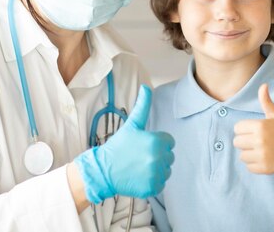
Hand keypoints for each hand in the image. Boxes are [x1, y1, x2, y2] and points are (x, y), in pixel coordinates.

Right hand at [74, 85, 174, 202]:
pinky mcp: (153, 187)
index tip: (144, 145)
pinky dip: (152, 182)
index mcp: (156, 141)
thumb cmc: (118, 146)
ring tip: (139, 167)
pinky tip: (139, 177)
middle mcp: (159, 158)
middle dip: (158, 156)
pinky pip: (161, 183)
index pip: (169, 142)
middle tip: (139, 156)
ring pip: (166, 170)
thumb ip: (142, 106)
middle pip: (169, 156)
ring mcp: (156, 174)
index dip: (158, 142)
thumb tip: (146, 86)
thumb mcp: (132, 125)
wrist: (103, 170)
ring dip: (156, 169)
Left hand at [233, 84, 273, 183]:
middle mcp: (260, 140)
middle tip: (258, 142)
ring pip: (242, 155)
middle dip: (245, 142)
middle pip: (237, 142)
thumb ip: (266, 102)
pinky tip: (265, 159)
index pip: (237, 128)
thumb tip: (263, 85)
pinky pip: (248, 166)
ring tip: (262, 150)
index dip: (245, 130)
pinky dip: (254, 164)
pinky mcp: (263, 168)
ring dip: (249, 154)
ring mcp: (262, 155)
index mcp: (260, 126)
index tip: (255, 131)